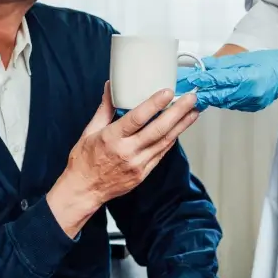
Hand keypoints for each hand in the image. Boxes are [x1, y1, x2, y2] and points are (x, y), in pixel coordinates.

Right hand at [49, 83, 199, 233]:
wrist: (84, 190)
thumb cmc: (84, 160)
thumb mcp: (89, 131)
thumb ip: (104, 109)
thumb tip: (110, 87)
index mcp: (111, 138)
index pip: (137, 118)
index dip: (154, 104)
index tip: (168, 92)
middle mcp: (127, 152)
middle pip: (158, 130)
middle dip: (178, 113)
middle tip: (191, 99)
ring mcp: (137, 164)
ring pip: (164, 142)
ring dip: (181, 126)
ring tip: (193, 112)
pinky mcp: (143, 173)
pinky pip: (161, 153)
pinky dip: (171, 140)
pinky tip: (179, 129)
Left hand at [177, 48, 277, 111]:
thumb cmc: (270, 61)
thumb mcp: (244, 58)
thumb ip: (223, 64)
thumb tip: (204, 66)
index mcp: (247, 78)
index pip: (219, 80)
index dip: (203, 80)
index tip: (191, 79)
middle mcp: (249, 93)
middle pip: (219, 96)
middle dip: (203, 94)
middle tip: (189, 92)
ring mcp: (252, 102)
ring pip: (225, 102)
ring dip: (212, 98)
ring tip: (200, 93)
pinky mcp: (253, 107)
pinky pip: (234, 104)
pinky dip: (225, 100)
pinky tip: (220, 95)